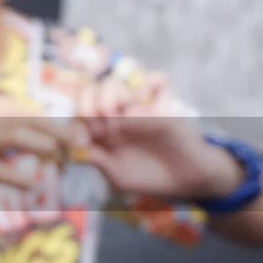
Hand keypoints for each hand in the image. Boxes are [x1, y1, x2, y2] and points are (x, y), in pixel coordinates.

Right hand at [0, 111, 76, 199]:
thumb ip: (3, 130)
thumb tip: (34, 139)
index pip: (31, 116)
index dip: (58, 124)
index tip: (79, 134)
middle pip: (31, 122)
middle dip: (60, 131)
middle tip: (82, 143)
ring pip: (18, 138)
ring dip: (44, 147)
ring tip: (62, 159)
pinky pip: (3, 173)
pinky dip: (21, 180)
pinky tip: (33, 186)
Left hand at [76, 74, 242, 198]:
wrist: (187, 181)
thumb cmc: (150, 179)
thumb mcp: (119, 177)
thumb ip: (99, 161)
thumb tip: (78, 145)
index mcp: (101, 132)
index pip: (78, 113)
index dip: (76, 124)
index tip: (85, 141)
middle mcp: (115, 116)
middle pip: (88, 92)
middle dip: (88, 108)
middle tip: (102, 131)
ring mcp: (138, 107)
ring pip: (113, 83)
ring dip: (108, 99)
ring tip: (118, 124)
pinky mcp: (163, 104)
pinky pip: (157, 80)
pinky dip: (148, 87)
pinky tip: (142, 110)